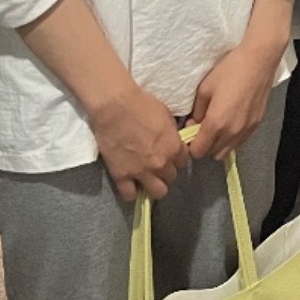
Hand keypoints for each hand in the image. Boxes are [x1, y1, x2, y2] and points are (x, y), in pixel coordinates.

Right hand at [88, 83, 188, 200]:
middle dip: (166, 172)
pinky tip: (130, 184)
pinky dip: (131, 192)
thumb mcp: (167, 115)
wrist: (115, 106)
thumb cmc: (142, 104)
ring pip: (157, 192)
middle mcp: (161, 163)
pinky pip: (130, 195)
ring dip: (154, 186)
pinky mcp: (121, 176)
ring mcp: (141, 172)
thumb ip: (171, 134)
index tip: (170, 156)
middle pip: (171, 178)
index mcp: (174, 147)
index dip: (176, 159)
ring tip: (147, 179)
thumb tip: (172, 142)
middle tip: (157, 165)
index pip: (183, 163)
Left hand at [188, 37, 280, 161]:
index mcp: (216, 123)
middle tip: (201, 129)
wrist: (259, 60)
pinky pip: (239, 141)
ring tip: (217, 126)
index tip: (189, 133)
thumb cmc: (229, 70)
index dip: (190, 145)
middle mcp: (232, 132)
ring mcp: (246, 130)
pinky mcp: (256, 124)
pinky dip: (231, 138)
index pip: (198, 152)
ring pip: (226, 151)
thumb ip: (197, 111)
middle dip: (204, 145)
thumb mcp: (205, 88)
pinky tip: (230, 121)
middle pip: (211, 154)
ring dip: (218, 144)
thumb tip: (193, 124)